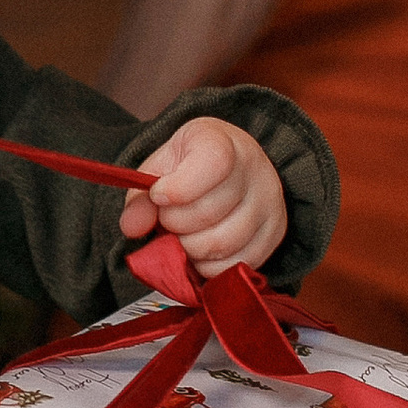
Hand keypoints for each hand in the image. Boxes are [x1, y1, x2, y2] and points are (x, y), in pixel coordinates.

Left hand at [119, 118, 287, 277]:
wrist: (229, 169)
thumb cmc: (189, 166)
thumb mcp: (158, 168)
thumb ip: (139, 196)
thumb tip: (132, 227)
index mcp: (223, 141)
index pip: (213, 164)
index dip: (179, 188)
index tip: (159, 194)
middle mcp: (255, 169)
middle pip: (209, 212)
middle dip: (175, 224)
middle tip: (168, 219)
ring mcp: (270, 202)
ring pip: (222, 243)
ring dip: (190, 248)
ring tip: (183, 235)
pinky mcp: (275, 232)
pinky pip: (237, 264)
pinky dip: (209, 266)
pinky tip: (200, 251)